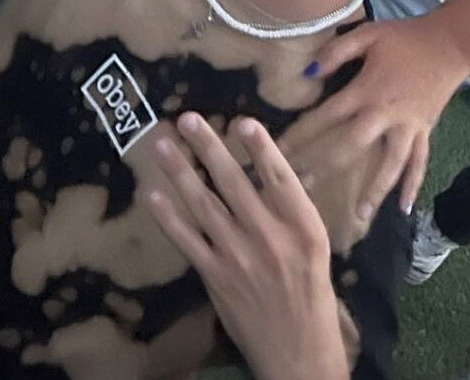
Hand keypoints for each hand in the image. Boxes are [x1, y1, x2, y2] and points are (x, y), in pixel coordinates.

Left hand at [149, 114, 349, 379]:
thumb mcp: (315, 245)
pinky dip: (168, 218)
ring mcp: (239, 257)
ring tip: (162, 145)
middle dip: (207, 147)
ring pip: (204, 205)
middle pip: (233, 183)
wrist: (298, 350)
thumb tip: (267, 168)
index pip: (280, 177)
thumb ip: (291, 209)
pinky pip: (188, 240)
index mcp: (303, 226)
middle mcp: (270, 237)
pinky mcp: (216, 277)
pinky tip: (154, 196)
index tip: (241, 121)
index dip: (261, 147)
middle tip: (186, 119)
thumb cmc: (310, 291)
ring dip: (180, 172)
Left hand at [279, 15, 468, 218]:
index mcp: (366, 90)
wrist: (450, 42)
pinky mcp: (425, 131)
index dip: (300, 134)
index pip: (326, 117)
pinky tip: (405, 209)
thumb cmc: (405, 37)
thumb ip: (337, 51)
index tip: (276, 151)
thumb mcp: (368, 34)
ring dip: (374, 190)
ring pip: (389, 165)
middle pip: (350, 147)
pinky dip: (413, 185)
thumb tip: (307, 72)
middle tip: (301, 188)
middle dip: (324, 168)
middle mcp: (384, 115)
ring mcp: (407, 127)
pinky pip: (419, 162)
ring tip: (359, 216)